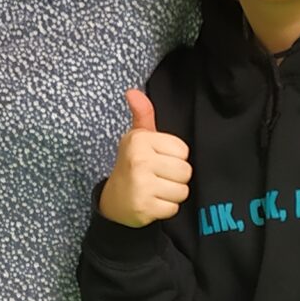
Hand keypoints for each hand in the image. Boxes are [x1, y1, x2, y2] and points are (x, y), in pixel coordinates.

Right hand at [98, 89, 190, 226]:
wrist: (114, 200)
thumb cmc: (133, 165)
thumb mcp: (138, 138)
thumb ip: (143, 115)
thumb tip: (133, 91)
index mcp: (140, 141)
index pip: (183, 150)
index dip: (175, 157)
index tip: (158, 160)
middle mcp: (140, 161)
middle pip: (185, 171)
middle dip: (175, 178)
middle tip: (158, 177)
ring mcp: (141, 185)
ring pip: (182, 191)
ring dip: (172, 194)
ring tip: (156, 189)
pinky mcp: (144, 207)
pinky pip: (173, 208)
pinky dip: (165, 209)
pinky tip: (152, 202)